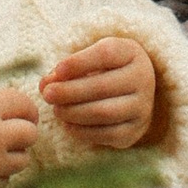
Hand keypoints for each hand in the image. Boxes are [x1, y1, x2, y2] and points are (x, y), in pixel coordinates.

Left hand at [41, 34, 159, 152]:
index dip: (79, 62)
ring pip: (104, 113)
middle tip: (47, 94)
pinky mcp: (134, 131)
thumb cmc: (106, 70)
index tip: (57, 70)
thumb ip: (67, 69)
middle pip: (103, 86)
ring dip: (74, 112)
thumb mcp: (91, 60)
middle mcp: (143, 79)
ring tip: (56, 110)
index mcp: (132, 53)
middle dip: (70, 91)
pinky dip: (82, 131)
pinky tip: (68, 124)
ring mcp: (142, 107)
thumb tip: (44, 84)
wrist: (134, 93)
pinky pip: (106, 135)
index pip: (106, 54)